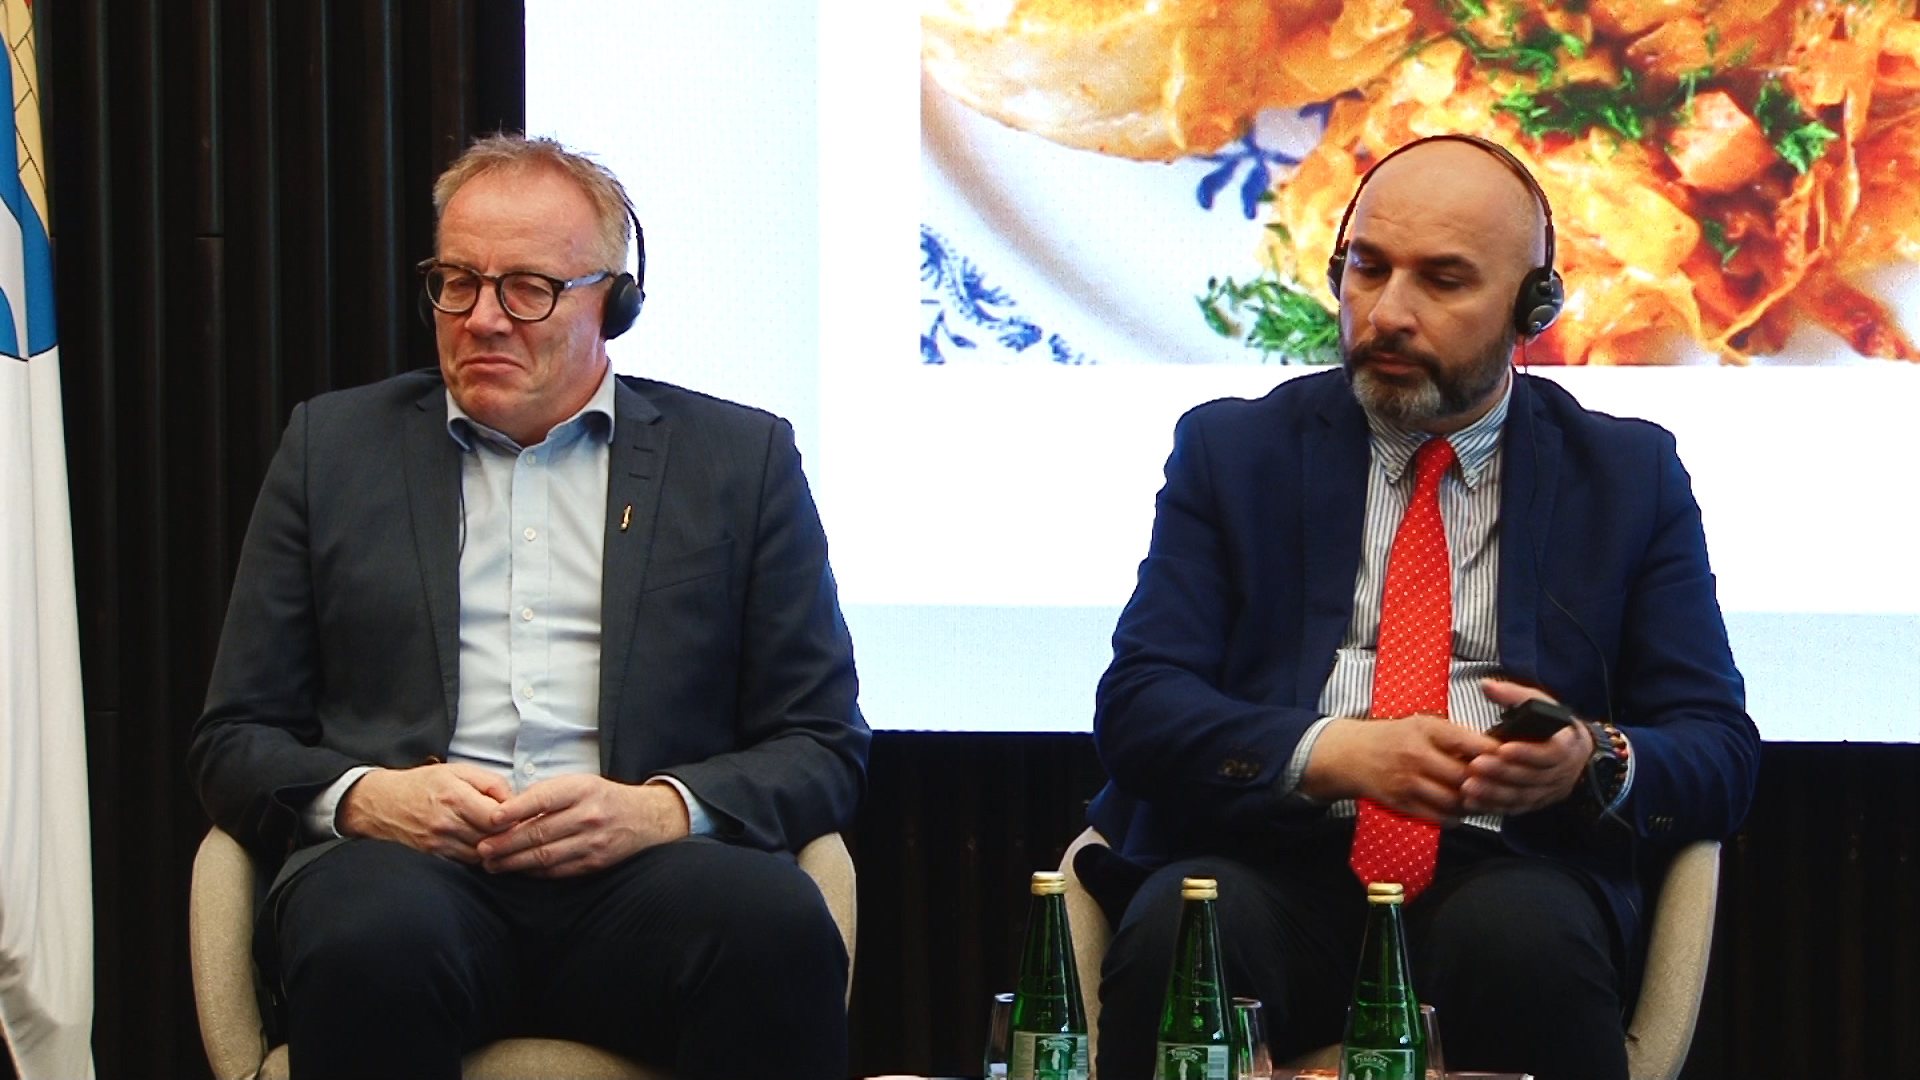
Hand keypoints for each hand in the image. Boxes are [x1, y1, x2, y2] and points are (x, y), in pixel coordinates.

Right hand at [337, 762, 512, 862]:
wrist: (383, 803)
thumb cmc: (424, 784)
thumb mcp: (459, 771)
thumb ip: (491, 783)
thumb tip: (514, 800)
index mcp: (455, 797)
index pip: (497, 818)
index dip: (513, 818)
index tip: (517, 815)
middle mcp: (446, 822)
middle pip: (492, 838)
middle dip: (506, 834)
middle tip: (514, 827)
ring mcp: (438, 842)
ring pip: (481, 854)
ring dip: (494, 847)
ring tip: (498, 836)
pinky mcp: (433, 855)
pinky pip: (466, 862)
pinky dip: (478, 856)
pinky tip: (481, 845)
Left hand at [477, 775, 690, 877]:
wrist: (645, 818)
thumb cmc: (603, 798)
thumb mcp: (579, 784)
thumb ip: (547, 794)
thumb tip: (506, 812)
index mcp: (582, 789)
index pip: (542, 798)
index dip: (514, 810)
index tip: (490, 820)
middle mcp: (589, 815)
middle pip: (539, 832)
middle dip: (505, 843)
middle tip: (482, 849)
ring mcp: (593, 841)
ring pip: (545, 856)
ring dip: (513, 862)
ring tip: (492, 864)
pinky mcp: (595, 863)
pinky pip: (557, 870)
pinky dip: (534, 872)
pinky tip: (518, 870)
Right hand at [1300, 714, 1500, 822]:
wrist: (1352, 755)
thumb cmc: (1394, 737)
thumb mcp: (1424, 724)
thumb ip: (1456, 736)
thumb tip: (1496, 749)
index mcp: (1426, 730)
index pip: (1470, 744)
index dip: (1496, 755)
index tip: (1514, 760)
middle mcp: (1416, 756)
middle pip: (1465, 777)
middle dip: (1488, 784)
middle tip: (1505, 786)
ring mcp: (1408, 782)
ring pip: (1454, 801)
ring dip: (1474, 804)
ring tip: (1486, 800)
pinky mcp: (1402, 803)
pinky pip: (1438, 817)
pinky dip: (1456, 817)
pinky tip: (1463, 810)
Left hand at [1460, 678, 1595, 814]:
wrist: (1574, 755)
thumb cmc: (1552, 726)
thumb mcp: (1540, 704)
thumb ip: (1514, 695)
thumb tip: (1487, 686)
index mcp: (1567, 746)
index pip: (1552, 753)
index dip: (1527, 753)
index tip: (1503, 748)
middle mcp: (1560, 773)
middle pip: (1532, 777)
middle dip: (1502, 773)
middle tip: (1475, 766)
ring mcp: (1547, 791)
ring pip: (1522, 796)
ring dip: (1494, 793)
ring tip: (1468, 787)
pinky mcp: (1534, 803)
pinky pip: (1513, 809)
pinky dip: (1492, 807)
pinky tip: (1471, 802)